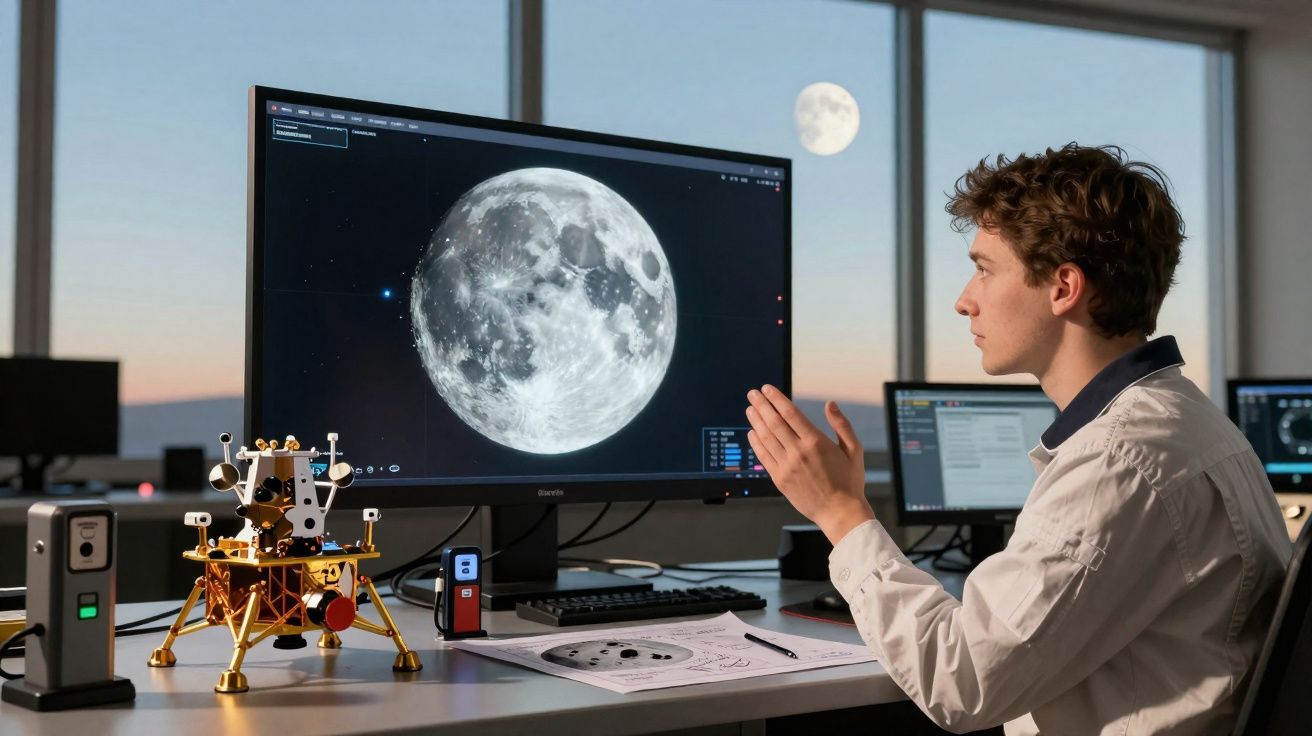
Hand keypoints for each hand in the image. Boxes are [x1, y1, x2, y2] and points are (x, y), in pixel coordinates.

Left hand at [745, 385, 873, 544]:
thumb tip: (830, 404)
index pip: (790, 413)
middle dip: (761, 405)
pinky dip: (756, 443)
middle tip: (752, 394)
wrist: (840, 512)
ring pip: (766, 438)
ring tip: (750, 409)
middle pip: (774, 422)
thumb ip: (841, 424)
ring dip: (756, 421)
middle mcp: (798, 452)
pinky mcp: (780, 479)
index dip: (776, 399)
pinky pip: (763, 457)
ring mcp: (787, 466)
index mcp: (815, 442)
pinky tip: (752, 433)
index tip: (767, 389)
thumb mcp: (854, 449)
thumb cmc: (849, 481)